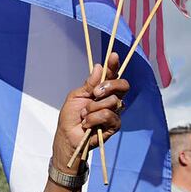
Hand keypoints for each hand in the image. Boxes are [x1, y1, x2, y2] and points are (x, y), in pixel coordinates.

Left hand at [51, 53, 128, 170]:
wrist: (68, 136)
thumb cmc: (71, 116)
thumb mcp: (77, 96)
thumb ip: (89, 84)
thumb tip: (99, 66)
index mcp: (101, 90)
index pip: (112, 75)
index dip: (114, 65)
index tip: (113, 55)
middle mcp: (110, 99)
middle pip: (122, 86)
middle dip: (109, 86)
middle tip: (95, 93)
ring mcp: (114, 112)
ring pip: (113, 101)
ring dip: (93, 108)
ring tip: (84, 115)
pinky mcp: (114, 125)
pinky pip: (108, 115)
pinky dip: (94, 118)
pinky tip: (87, 124)